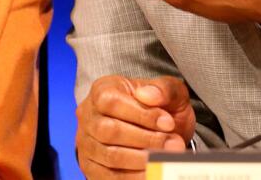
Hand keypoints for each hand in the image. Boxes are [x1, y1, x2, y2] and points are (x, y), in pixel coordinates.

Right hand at [76, 75, 195, 177]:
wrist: (159, 130)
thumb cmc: (161, 107)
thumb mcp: (169, 92)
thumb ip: (163, 89)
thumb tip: (148, 95)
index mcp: (102, 90)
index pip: (112, 102)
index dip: (141, 115)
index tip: (168, 123)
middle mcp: (88, 117)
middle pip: (108, 131)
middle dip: (146, 140)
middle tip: (173, 144)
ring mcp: (87, 144)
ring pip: (110, 156)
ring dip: (144, 160)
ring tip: (168, 157)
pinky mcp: (92, 168)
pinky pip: (110, 177)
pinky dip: (136, 176)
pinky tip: (155, 171)